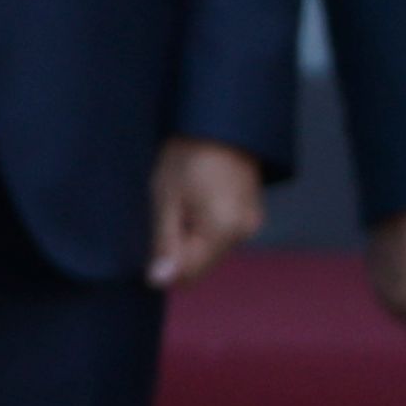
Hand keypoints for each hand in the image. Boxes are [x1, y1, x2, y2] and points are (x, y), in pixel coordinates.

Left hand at [146, 139, 266, 291]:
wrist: (219, 124)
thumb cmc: (187, 154)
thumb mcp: (165, 198)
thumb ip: (164, 244)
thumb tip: (159, 281)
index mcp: (222, 229)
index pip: (188, 273)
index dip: (164, 262)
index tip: (153, 233)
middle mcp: (244, 232)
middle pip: (201, 262)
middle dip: (179, 245)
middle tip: (169, 208)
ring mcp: (252, 224)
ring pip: (211, 249)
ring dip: (192, 235)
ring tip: (185, 199)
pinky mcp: (253, 216)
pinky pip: (222, 235)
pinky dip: (206, 226)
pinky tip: (199, 198)